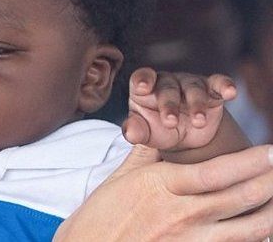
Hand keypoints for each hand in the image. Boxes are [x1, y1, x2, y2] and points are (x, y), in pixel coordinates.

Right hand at [55, 145, 272, 240]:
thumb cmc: (100, 215)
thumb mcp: (121, 177)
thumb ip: (147, 151)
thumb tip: (155, 126)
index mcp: (163, 186)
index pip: (218, 171)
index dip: (251, 161)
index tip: (272, 150)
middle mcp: (182, 214)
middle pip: (241, 197)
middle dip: (270, 181)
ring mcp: (190, 241)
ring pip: (248, 228)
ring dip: (271, 213)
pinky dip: (253, 238)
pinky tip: (264, 230)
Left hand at [123, 67, 236, 150]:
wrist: (186, 137)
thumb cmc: (158, 130)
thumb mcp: (146, 133)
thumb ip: (135, 131)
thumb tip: (130, 133)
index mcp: (146, 88)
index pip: (142, 77)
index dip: (142, 80)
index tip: (142, 88)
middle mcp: (168, 82)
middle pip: (168, 88)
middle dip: (169, 105)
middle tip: (170, 122)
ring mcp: (190, 84)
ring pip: (193, 89)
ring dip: (196, 104)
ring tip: (198, 121)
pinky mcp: (212, 91)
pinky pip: (219, 84)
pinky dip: (225, 86)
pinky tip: (231, 92)